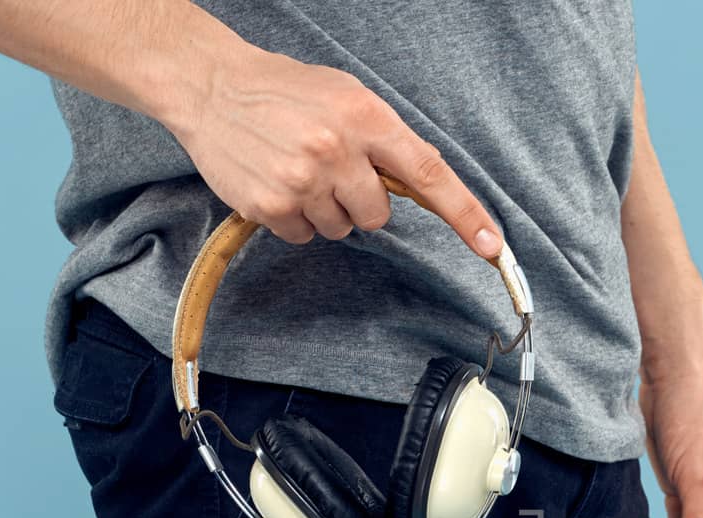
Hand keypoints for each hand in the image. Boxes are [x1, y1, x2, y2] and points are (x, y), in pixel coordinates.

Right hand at [161, 46, 501, 253]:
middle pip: (378, 215)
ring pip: (341, 229)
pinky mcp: (271, 206)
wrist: (209, 86)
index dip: (465, 214)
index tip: (493, 246)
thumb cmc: (284, 90)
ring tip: (296, 169)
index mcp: (366, 117)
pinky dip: (293, 218)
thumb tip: (417, 187)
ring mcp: (303, 181)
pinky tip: (276, 183)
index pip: (428, 173)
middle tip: (328, 167)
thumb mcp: (345, 95)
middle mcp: (337, 150)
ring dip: (325, 209)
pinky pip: (304, 236)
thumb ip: (382, 139)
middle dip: (359, 199)